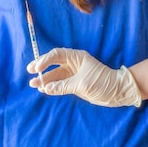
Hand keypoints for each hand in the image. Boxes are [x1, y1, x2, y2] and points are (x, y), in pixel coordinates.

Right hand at [27, 48, 141, 107]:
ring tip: (33, 84)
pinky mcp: (74, 84)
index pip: (56, 54)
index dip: (45, 60)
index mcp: (76, 57)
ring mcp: (73, 74)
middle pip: (53, 63)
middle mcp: (73, 63)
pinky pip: (59, 83)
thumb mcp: (82, 84)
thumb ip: (63, 86)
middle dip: (41, 67)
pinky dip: (51, 86)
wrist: (117, 91)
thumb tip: (46, 88)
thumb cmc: (102, 82)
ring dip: (45, 79)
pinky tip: (43, 89)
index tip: (36, 68)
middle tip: (29, 71)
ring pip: (55, 75)